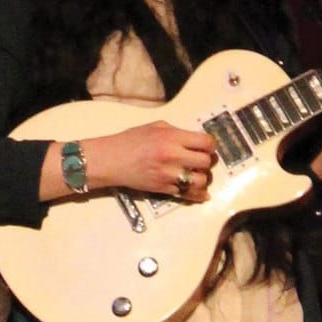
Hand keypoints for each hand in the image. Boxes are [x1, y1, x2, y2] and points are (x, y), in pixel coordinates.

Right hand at [80, 121, 216, 201]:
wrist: (111, 160)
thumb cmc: (131, 140)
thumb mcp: (155, 127)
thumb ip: (177, 132)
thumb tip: (195, 140)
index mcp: (172, 138)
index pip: (206, 142)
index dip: (211, 145)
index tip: (207, 146)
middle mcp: (173, 157)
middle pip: (206, 162)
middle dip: (207, 161)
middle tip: (202, 160)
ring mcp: (168, 175)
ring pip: (200, 181)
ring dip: (203, 178)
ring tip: (196, 174)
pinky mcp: (164, 189)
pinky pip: (188, 195)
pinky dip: (197, 194)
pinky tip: (201, 193)